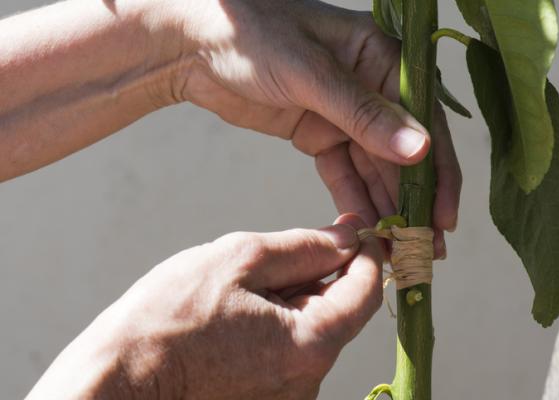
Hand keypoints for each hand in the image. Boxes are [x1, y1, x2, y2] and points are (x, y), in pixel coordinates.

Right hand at [27, 214, 382, 399]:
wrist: (121, 377)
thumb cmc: (169, 318)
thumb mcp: (239, 259)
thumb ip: (303, 246)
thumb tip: (347, 237)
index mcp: (309, 345)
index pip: (365, 292)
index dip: (366, 254)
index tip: (356, 229)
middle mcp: (307, 380)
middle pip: (337, 310)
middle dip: (318, 273)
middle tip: (275, 252)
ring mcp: (288, 395)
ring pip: (310, 328)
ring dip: (292, 297)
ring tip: (239, 290)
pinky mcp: (268, 398)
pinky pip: (288, 349)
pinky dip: (275, 322)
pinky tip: (235, 315)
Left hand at [163, 0, 460, 256]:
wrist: (196, 45)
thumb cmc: (252, 36)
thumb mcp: (311, 73)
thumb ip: (364, 114)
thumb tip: (421, 150)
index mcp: (382, 59)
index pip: (424, 120)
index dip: (439, 172)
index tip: (444, 217)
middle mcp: (371, 88)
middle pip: (403, 153)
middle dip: (413, 201)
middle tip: (423, 247)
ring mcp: (344, 114)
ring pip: (374, 169)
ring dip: (387, 208)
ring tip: (399, 249)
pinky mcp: (318, 135)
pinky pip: (344, 174)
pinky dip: (354, 201)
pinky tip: (365, 231)